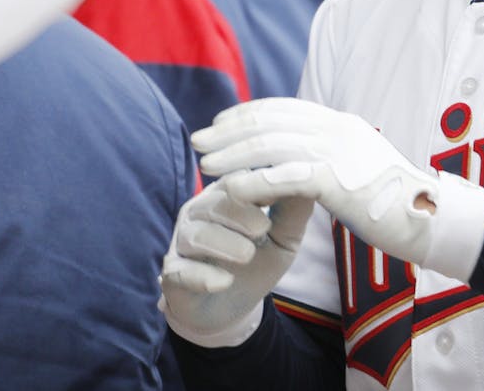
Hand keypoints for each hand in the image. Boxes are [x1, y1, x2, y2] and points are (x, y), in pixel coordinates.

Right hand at [158, 179, 313, 347]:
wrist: (230, 308)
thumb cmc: (257, 262)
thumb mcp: (284, 237)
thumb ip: (294, 210)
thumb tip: (311, 176)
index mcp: (225, 195)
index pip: (236, 178)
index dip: (257, 184)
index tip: (279, 194)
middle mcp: (198, 212)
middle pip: (214, 202)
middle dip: (239, 213)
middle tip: (264, 228)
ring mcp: (181, 243)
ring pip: (195, 234)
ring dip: (222, 243)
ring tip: (247, 254)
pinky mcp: (172, 274)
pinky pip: (180, 271)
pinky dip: (202, 276)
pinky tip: (223, 281)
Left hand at [196, 98, 483, 279]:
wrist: (432, 219)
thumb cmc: (398, 203)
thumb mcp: (363, 167)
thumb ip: (333, 156)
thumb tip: (305, 159)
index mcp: (343, 124)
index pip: (284, 109)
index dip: (248, 113)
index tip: (221, 122)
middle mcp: (338, 129)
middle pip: (271, 121)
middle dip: (230, 129)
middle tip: (199, 139)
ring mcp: (337, 152)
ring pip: (271, 145)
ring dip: (233, 153)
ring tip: (205, 163)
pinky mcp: (336, 180)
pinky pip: (282, 178)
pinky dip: (251, 181)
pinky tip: (229, 188)